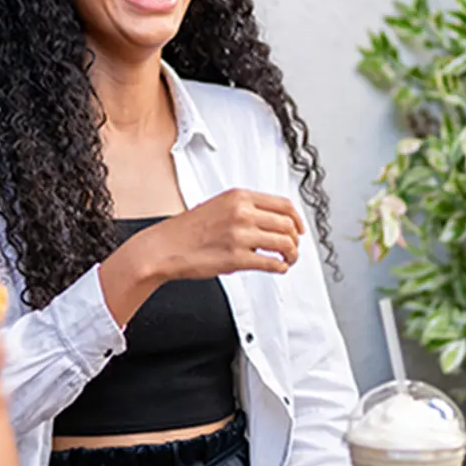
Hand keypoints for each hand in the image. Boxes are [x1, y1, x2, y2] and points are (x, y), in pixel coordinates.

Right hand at [100, 190, 303, 324]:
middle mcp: (242, 213)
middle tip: (293, 248)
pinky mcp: (237, 258)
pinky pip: (272, 263)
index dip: (298, 219)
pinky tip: (278, 268)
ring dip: (291, 254)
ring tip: (287, 259)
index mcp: (239, 197)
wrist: (164, 247)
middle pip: (287, 224)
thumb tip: (272, 219)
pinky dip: (281, 267)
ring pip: (284, 244)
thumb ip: (245, 208)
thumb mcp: (219, 206)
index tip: (300, 229)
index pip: (283, 204)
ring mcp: (240, 236)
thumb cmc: (188, 230)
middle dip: (295, 239)